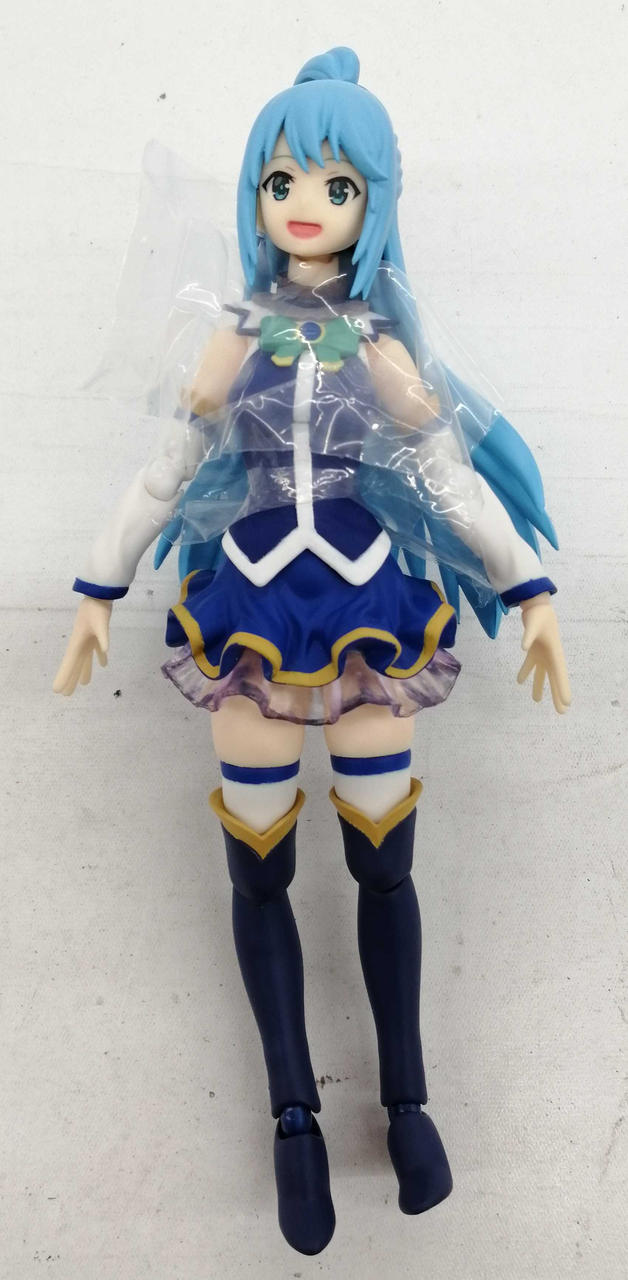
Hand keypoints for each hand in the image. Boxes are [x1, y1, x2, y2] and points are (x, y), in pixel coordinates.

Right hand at [53, 597, 111, 696]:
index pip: (69, 664)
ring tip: (84, 684)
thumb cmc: (97, 609)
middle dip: (71, 679)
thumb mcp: (101, 623)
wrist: (100, 595)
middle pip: (75, 665)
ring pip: (85, 659)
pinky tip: (104, 665)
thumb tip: (105, 651)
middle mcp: (80, 643)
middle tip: (66, 694)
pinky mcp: (97, 634)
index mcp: (77, 642)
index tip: (58, 690)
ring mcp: (88, 639)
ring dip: (84, 671)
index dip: (64, 677)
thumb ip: (103, 637)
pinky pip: (97, 649)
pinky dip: (100, 657)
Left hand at [516, 592, 570, 713]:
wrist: (537, 606)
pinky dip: (525, 672)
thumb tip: (523, 648)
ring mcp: (542, 654)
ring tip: (536, 700)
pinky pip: (530, 664)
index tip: (567, 703)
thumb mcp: (533, 625)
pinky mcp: (534, 650)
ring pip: (542, 674)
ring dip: (539, 686)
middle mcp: (551, 656)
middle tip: (562, 712)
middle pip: (555, 679)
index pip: (560, 675)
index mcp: (555, 653)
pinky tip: (519, 681)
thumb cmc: (539, 616)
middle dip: (557, 695)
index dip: (563, 690)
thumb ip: (528, 637)